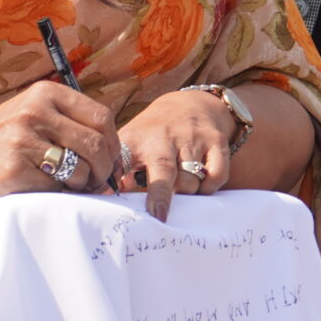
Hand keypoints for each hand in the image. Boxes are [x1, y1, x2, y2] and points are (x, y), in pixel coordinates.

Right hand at [0, 80, 118, 203]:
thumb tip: (111, 151)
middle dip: (106, 169)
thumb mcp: (28, 114)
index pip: (101, 117)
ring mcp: (24, 140)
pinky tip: (46, 192)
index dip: (113, 143)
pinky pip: (55, 188)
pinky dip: (58, 195)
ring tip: (72, 188)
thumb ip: (66, 121)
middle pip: (96, 143)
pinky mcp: (13, 169)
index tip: (112, 162)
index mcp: (45, 94)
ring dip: (83, 185)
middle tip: (101, 183)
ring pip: (80, 169)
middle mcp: (36, 112)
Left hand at [116, 90, 241, 220]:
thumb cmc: (155, 134)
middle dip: (161, 195)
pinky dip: (210, 187)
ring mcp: (192, 138)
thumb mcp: (132, 143)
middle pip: (163, 169)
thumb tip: (103, 200)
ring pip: (191, 179)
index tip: (116, 197)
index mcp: (138, 140)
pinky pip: (217, 175)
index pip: (125, 160)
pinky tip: (202, 185)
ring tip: (182, 191)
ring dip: (187, 193)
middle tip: (159, 216)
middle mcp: (165, 137)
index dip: (118, 177)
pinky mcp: (216, 142)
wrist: (192, 104)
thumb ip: (118, 171)